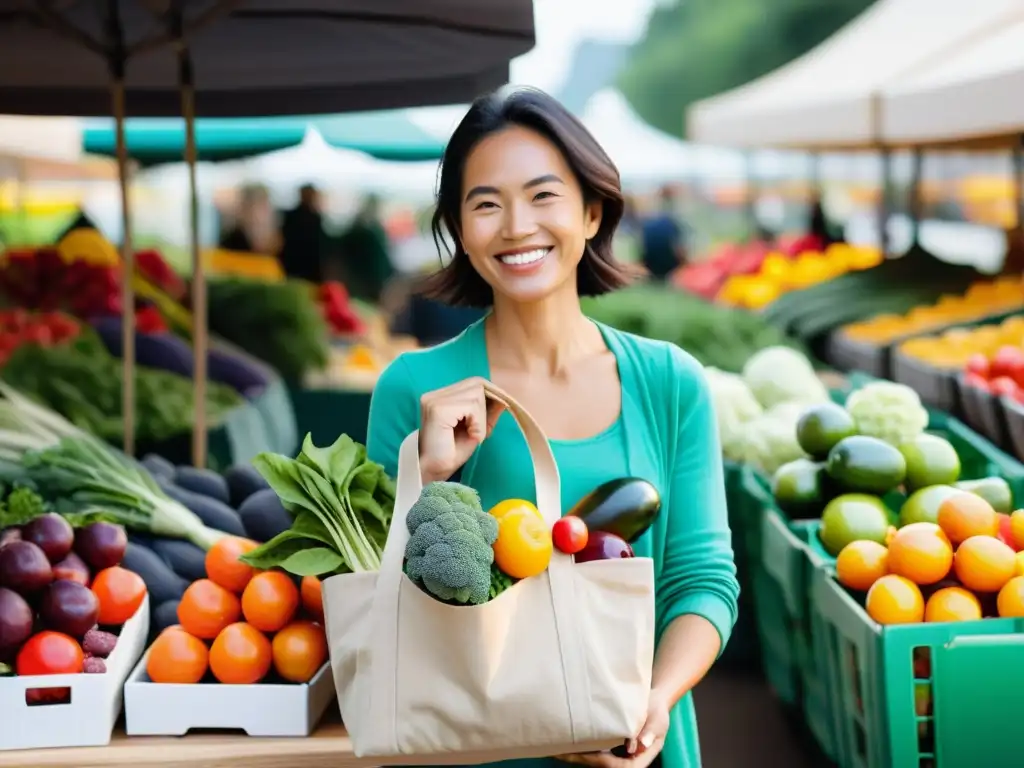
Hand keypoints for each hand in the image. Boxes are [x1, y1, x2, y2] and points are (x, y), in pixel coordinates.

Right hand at [418, 377, 504, 483]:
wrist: (433, 472)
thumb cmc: (451, 454)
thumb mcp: (475, 429)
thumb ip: (487, 412)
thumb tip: (503, 398)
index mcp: (440, 396)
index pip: (473, 383)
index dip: (490, 395)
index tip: (497, 411)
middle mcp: (435, 394)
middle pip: (476, 383)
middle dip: (486, 406)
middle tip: (480, 429)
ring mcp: (434, 400)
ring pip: (476, 395)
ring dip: (481, 418)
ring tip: (473, 434)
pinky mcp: (438, 409)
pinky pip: (472, 406)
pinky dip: (478, 423)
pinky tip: (471, 436)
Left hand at [555, 690, 670, 767]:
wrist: (655, 702)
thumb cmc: (658, 711)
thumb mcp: (658, 720)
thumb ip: (651, 731)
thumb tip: (640, 745)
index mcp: (640, 758)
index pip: (619, 765)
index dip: (602, 760)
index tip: (585, 752)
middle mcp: (628, 760)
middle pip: (603, 764)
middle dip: (581, 759)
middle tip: (559, 752)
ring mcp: (619, 754)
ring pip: (597, 760)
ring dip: (578, 755)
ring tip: (557, 748)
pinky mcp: (612, 746)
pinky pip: (596, 751)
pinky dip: (582, 747)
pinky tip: (568, 741)